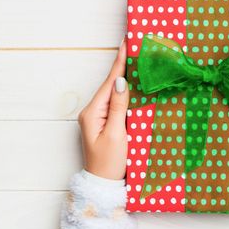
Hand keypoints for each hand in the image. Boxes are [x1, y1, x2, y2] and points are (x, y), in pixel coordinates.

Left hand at [78, 39, 129, 179]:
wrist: (103, 185)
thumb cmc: (109, 163)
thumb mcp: (116, 134)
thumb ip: (119, 107)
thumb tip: (122, 82)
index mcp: (93, 112)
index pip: (110, 83)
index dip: (120, 63)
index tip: (126, 44)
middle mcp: (93, 112)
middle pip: (111, 85)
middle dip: (123, 66)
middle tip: (134, 47)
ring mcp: (99, 118)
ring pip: (115, 93)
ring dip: (125, 78)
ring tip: (136, 61)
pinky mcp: (107, 123)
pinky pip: (117, 103)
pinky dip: (126, 93)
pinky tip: (134, 85)